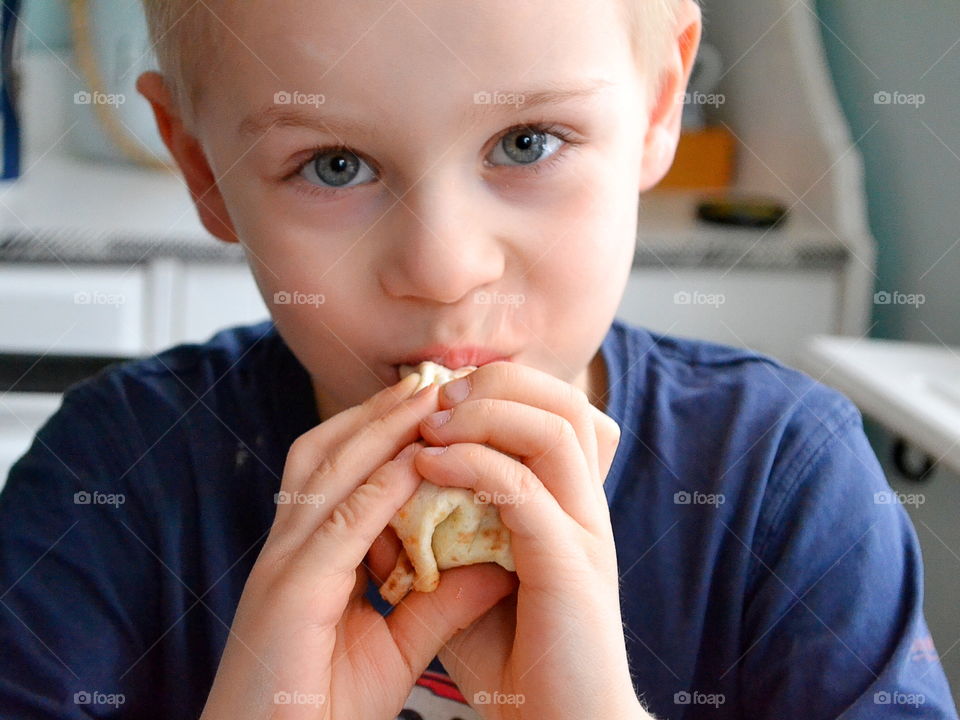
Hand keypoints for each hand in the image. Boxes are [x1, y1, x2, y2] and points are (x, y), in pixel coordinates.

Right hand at [200, 374, 515, 719]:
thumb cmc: (321, 710)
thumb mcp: (395, 646)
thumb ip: (441, 602)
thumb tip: (497, 564)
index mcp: (305, 557)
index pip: (336, 472)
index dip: (380, 432)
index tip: (432, 403)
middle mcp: (287, 549)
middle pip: (326, 452)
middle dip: (378, 411)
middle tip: (431, 377)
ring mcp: (282, 567)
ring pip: (327, 472)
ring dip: (378, 429)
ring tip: (427, 395)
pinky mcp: (290, 595)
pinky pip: (338, 526)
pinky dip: (376, 487)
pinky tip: (415, 461)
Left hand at [408, 362, 640, 718]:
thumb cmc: (513, 660)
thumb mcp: (469, 583)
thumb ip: (440, 536)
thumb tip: (389, 500)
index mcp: (567, 505)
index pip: (551, 411)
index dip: (495, 386)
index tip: (431, 391)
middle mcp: (585, 508)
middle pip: (561, 401)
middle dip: (493, 381)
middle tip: (433, 390)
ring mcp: (585, 533)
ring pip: (553, 428)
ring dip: (484, 410)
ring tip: (429, 420)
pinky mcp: (573, 567)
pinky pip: (525, 489)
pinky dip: (474, 464)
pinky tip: (427, 465)